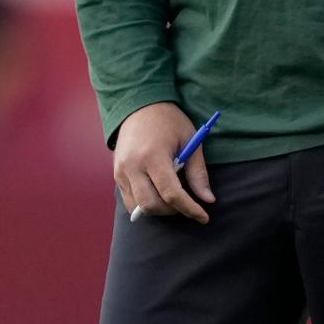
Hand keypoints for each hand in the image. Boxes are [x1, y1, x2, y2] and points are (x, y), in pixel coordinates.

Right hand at [114, 102, 215, 223]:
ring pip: (138, 207)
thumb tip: (208, 199)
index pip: (171, 194)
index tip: (204, 217)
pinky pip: (129, 200)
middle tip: (188, 205)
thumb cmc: (169, 121)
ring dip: (158, 209)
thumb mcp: (190, 140)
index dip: (189, 209)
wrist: (140, 105)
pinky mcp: (116, 175)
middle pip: (152, 205)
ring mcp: (121, 171)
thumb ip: (198, 172)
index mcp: (153, 155)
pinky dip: (145, 203)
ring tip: (173, 198)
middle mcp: (132, 166)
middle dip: (173, 211)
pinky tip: (158, 193)